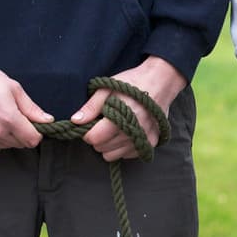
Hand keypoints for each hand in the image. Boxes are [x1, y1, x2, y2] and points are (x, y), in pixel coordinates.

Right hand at [0, 64, 51, 152]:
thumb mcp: (13, 89)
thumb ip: (31, 109)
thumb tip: (47, 120)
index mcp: (10, 119)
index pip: (32, 140)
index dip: (36, 133)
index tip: (31, 124)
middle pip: (20, 144)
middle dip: (21, 133)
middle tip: (12, 117)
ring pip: (6, 146)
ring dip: (8, 137)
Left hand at [71, 56, 186, 160]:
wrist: (161, 81)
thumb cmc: (132, 82)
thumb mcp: (107, 88)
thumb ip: (91, 107)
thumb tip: (75, 121)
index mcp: (121, 118)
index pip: (95, 139)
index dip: (88, 131)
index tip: (92, 122)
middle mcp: (134, 132)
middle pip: (102, 149)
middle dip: (98, 138)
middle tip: (103, 122)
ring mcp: (144, 139)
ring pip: (114, 155)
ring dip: (109, 144)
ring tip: (114, 127)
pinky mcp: (151, 142)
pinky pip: (128, 154)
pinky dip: (123, 147)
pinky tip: (126, 131)